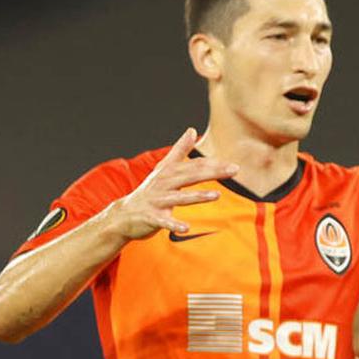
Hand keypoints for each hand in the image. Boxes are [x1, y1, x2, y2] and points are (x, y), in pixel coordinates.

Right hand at [106, 128, 237, 239]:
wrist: (123, 214)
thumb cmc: (150, 191)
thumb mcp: (164, 169)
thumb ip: (179, 151)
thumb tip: (192, 130)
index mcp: (169, 172)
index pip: (194, 166)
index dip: (214, 164)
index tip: (235, 166)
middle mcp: (163, 184)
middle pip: (190, 176)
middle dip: (212, 173)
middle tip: (234, 171)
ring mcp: (157, 200)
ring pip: (179, 198)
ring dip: (197, 196)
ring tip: (216, 195)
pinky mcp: (151, 217)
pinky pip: (164, 221)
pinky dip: (174, 224)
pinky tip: (186, 228)